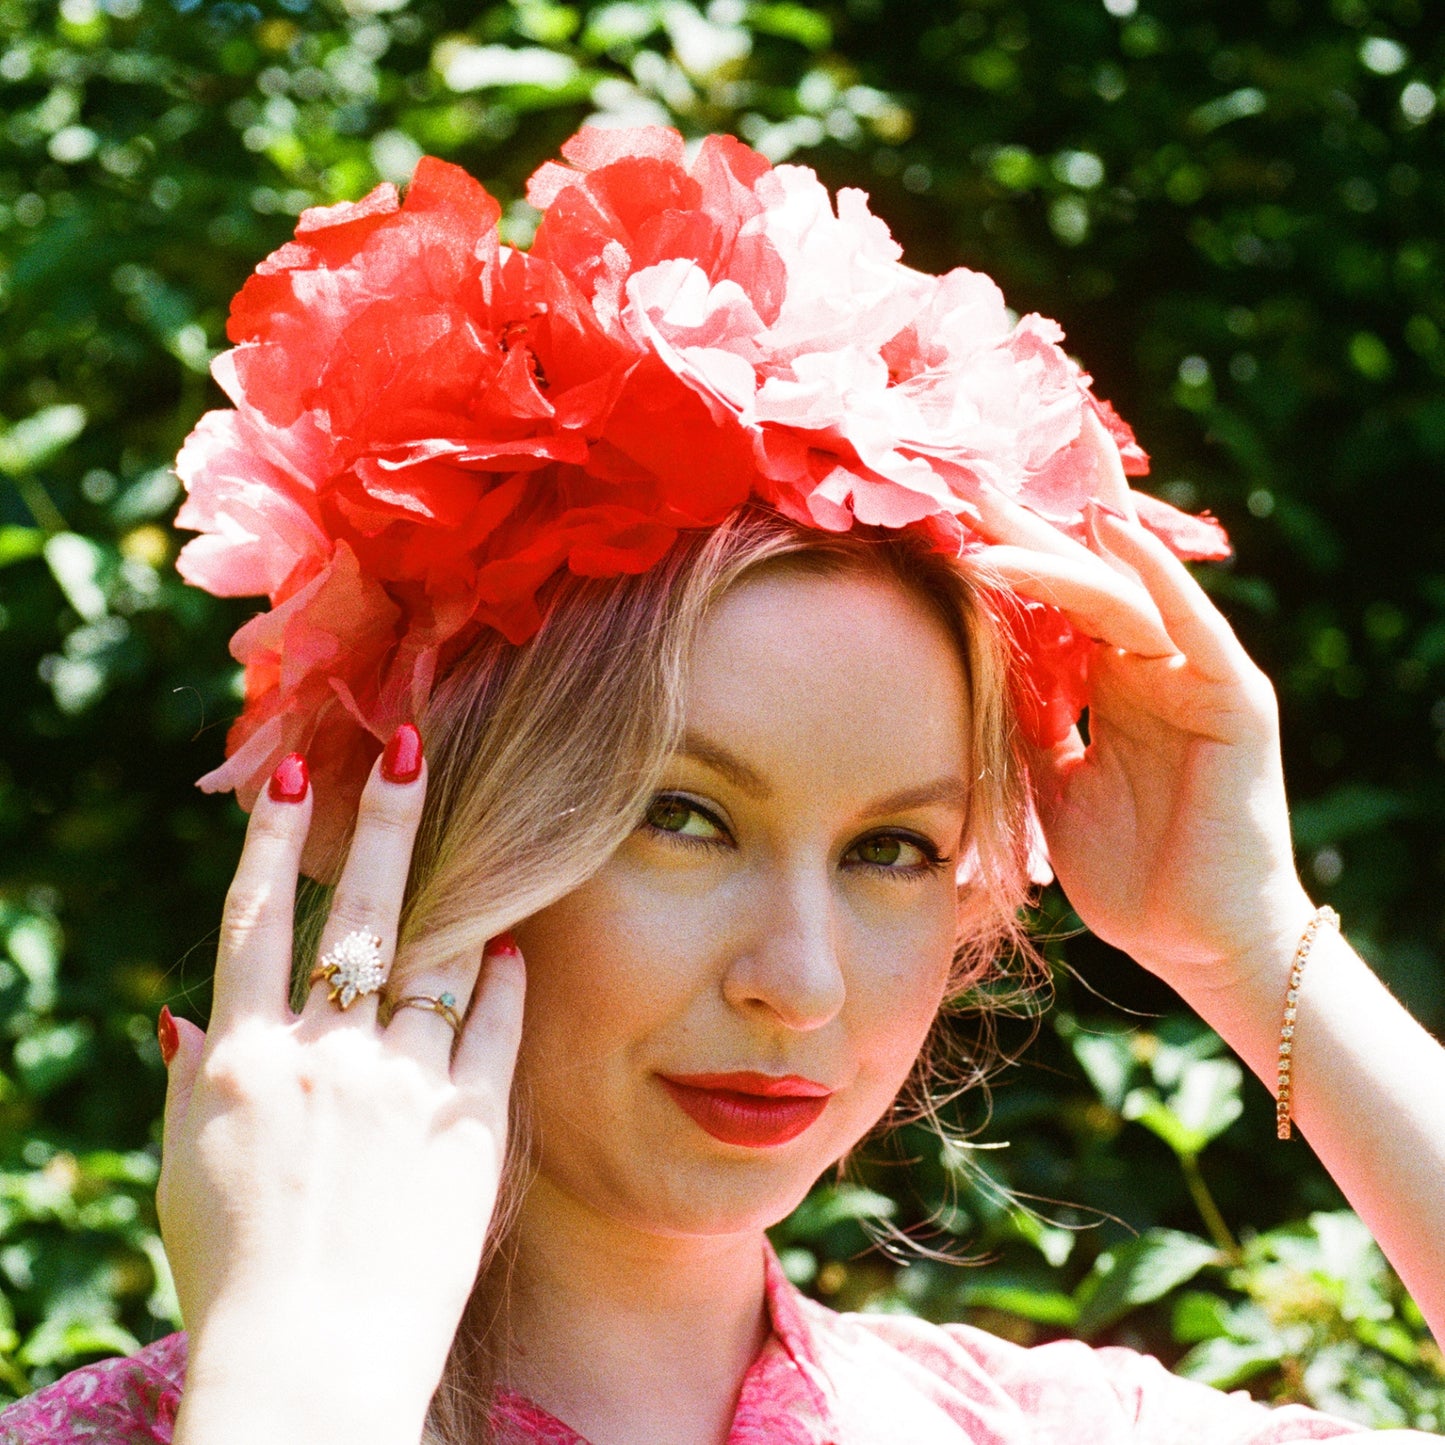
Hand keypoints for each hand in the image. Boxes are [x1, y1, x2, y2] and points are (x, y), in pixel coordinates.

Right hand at [158, 736, 525, 1442]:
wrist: (308, 1373)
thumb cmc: (235, 1276)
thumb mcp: (186, 1172)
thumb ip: (191, 1081)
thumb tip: (186, 1010)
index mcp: (243, 1060)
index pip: (257, 920)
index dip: (274, 838)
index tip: (296, 770)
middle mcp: (324, 1055)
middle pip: (360, 912)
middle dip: (385, 820)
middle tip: (412, 743)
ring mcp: (402, 1086)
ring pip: (439, 958)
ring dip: (461, 886)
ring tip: (489, 822)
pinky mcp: (470, 1126)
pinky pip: (494, 1029)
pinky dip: (503, 982)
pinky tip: (513, 946)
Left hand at [975, 418, 1313, 998]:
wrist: (1194, 940)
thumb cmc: (1126, 869)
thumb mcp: (1050, 784)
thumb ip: (1023, 724)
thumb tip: (960, 670)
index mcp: (1111, 681)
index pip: (1054, 601)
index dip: (1002, 557)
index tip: (937, 519)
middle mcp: (1152, 664)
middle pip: (1080, 579)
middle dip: (1019, 530)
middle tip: (957, 481)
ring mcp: (1195, 674)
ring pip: (1121, 591)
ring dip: (1058, 546)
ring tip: (995, 505)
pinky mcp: (1232, 696)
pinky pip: (1189, 624)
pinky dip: (1153, 574)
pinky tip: (1111, 530)